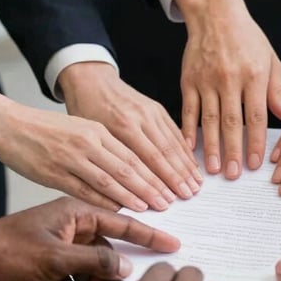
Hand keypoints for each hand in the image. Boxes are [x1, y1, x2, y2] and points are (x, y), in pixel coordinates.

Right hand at [0, 91, 175, 211]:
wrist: (7, 123)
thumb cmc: (45, 129)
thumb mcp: (81, 129)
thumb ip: (105, 148)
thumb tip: (130, 170)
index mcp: (98, 130)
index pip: (137, 153)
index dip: (158, 171)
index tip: (174, 184)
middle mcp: (89, 142)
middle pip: (129, 167)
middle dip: (153, 186)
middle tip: (171, 201)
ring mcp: (72, 157)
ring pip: (110, 179)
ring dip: (133, 196)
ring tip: (152, 208)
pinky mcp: (54, 172)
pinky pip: (84, 189)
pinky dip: (103, 201)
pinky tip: (118, 211)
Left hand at [0, 197, 179, 280]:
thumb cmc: (4, 252)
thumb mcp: (53, 257)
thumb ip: (94, 262)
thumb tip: (127, 267)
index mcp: (76, 214)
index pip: (123, 222)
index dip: (150, 234)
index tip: (174, 244)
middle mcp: (75, 231)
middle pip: (111, 256)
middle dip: (107, 279)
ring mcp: (65, 253)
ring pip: (97, 276)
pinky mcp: (55, 273)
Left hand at [59, 62, 202, 200]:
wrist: (91, 79)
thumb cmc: (85, 108)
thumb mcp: (89, 135)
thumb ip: (107, 160)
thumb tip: (121, 192)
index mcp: (122, 125)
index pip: (147, 160)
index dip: (160, 182)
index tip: (168, 200)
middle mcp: (141, 117)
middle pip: (165, 153)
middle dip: (178, 178)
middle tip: (188, 196)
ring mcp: (151, 111)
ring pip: (173, 143)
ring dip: (186, 166)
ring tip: (195, 185)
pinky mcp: (158, 108)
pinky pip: (174, 131)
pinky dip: (185, 150)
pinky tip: (191, 164)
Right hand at [175, 0, 280, 177]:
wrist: (215, 12)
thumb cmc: (247, 36)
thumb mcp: (270, 59)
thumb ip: (276, 91)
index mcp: (254, 75)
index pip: (257, 116)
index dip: (256, 143)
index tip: (256, 165)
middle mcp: (230, 79)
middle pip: (232, 123)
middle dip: (232, 152)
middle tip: (232, 175)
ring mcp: (207, 80)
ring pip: (210, 120)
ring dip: (211, 146)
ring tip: (212, 169)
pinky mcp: (189, 80)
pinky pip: (188, 109)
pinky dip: (187, 130)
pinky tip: (189, 148)